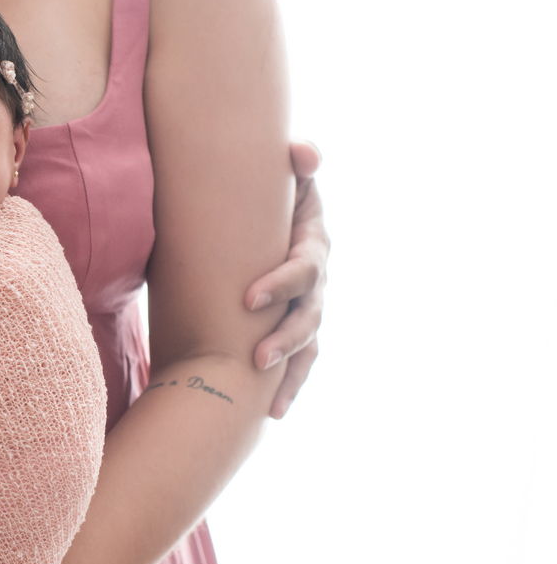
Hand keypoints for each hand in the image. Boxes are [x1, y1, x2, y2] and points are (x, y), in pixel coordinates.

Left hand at [245, 139, 328, 417]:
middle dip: (285, 336)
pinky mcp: (298, 329)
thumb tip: (300, 150)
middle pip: (309, 313)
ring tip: (268, 397)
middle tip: (256, 356)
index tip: (248, 299)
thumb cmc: (267, 195)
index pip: (304, 267)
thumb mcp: (281, 178)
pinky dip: (290, 387)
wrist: (261, 215)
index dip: (281, 283)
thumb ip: (294, 163)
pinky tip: (274, 413)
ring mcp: (310, 307)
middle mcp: (316, 279)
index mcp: (310, 242)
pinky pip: (301, 363)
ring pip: (309, 343)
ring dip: (291, 369)